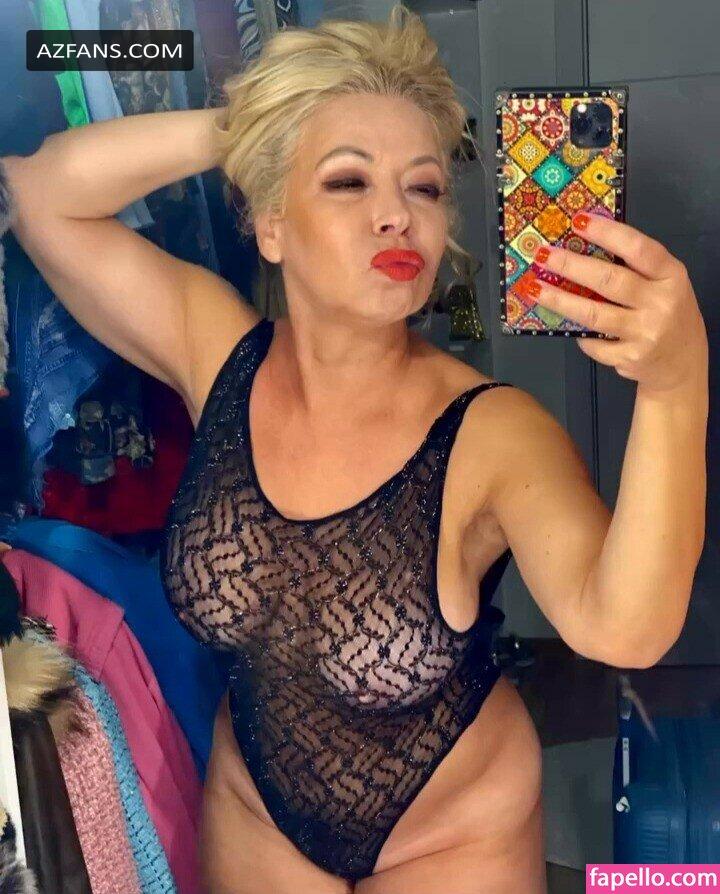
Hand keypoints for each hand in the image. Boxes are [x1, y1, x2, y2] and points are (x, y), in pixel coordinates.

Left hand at [530, 212, 707, 392]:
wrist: (682, 363)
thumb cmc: (667, 313)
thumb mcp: (663, 284)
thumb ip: (635, 268)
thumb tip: (583, 247)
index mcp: (671, 275)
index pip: (638, 249)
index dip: (608, 233)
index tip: (578, 221)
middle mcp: (661, 303)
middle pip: (610, 280)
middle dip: (571, 266)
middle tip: (543, 256)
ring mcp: (646, 333)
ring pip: (594, 314)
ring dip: (560, 300)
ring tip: (536, 289)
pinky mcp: (630, 358)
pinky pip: (594, 343)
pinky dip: (578, 334)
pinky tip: (567, 324)